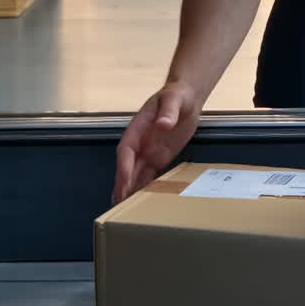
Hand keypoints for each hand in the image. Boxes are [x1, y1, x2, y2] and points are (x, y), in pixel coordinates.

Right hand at [113, 81, 200, 203]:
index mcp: (138, 128)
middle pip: (127, 166)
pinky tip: (141, 203)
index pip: (127, 149)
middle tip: (117, 203)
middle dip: (122, 184)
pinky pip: (149, 175)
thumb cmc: (177, 95)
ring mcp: (148, 151)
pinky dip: (144, 188)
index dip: (124, 165)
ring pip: (136, 173)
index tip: (123, 180)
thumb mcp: (173, 99)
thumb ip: (168, 111)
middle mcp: (140, 143)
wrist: (187, 99)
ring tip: (122, 210)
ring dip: (130, 190)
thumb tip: (163, 124)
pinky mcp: (159, 158)